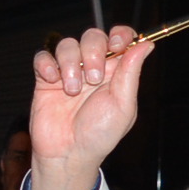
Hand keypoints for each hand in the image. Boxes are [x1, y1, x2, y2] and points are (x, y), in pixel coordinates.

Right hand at [28, 25, 151, 189]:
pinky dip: (47, 64)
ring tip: (72, 89)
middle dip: (93, 52)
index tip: (117, 45)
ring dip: (69, 63)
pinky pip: (43, 57)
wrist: (68, 154)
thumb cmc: (99, 136)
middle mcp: (93, 68)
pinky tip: (52, 80)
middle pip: (92, 36)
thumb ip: (131, 73)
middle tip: (93, 78)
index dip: (120, 35)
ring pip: (67, 44)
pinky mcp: (46, 79)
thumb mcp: (123, 105)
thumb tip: (145, 44)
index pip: (120, 38)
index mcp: (116, 72)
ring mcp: (68, 72)